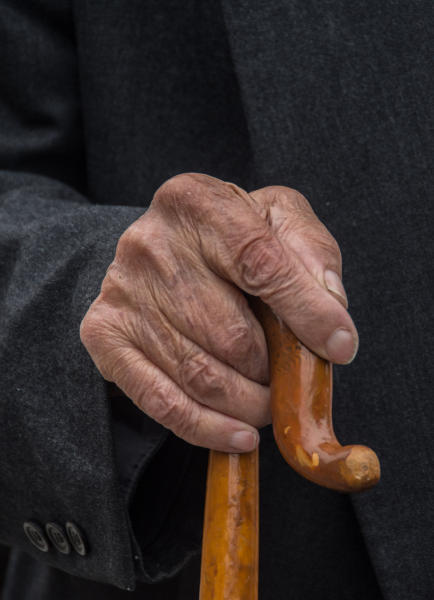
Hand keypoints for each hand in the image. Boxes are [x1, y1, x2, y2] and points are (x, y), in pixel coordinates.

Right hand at [80, 173, 356, 451]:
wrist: (163, 251)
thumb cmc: (232, 239)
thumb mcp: (278, 221)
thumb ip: (311, 256)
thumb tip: (334, 323)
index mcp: (197, 202)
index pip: (259, 262)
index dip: (305, 311)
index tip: (340, 348)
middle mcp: (149, 243)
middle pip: (229, 331)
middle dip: (272, 370)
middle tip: (288, 382)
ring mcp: (122, 291)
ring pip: (198, 373)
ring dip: (247, 403)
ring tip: (266, 404)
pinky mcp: (104, 334)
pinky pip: (159, 399)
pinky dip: (206, 427)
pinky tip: (238, 435)